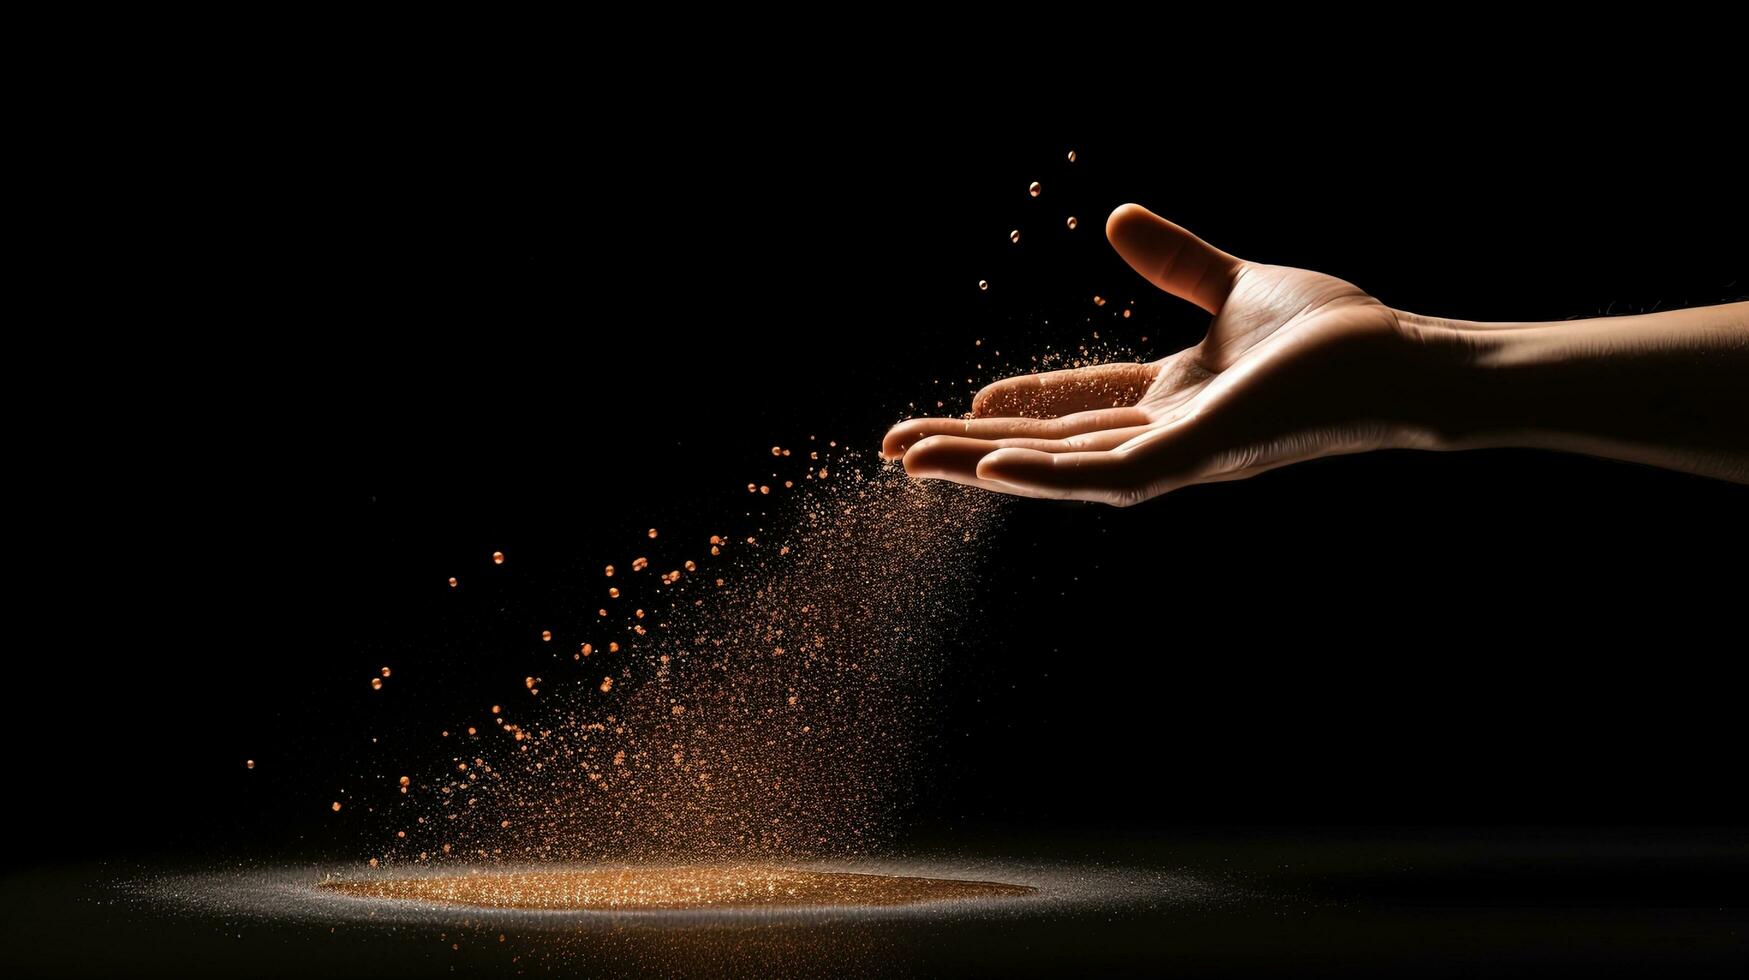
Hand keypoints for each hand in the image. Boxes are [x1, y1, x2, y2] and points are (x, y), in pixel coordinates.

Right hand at [883, 204, 1431, 504]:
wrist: (1402, 358)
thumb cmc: (1334, 333)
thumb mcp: (1233, 284)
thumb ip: (1175, 262)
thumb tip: (1115, 219)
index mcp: (1172, 400)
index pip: (1074, 408)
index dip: (1017, 407)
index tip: (964, 402)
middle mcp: (1165, 437)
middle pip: (1048, 448)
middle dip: (970, 449)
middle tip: (896, 450)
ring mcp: (1178, 455)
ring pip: (1059, 471)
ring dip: (982, 467)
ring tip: (912, 463)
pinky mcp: (1199, 459)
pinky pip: (1107, 478)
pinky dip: (1044, 477)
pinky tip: (988, 470)